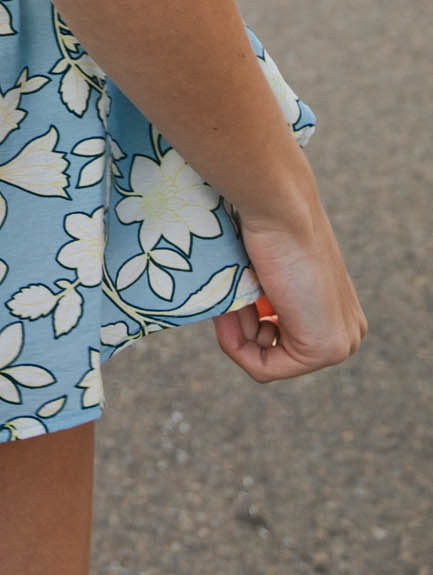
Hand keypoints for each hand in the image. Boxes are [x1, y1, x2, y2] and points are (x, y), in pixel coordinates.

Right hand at [216, 202, 366, 382]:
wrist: (281, 207)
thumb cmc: (268, 225)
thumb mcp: (268, 269)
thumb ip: (265, 296)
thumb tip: (237, 310)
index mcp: (338, 314)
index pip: (278, 338)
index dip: (244, 318)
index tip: (230, 288)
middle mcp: (346, 332)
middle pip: (273, 352)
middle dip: (240, 326)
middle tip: (228, 291)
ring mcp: (340, 344)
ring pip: (265, 361)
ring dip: (235, 330)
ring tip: (232, 292)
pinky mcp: (324, 349)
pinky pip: (263, 368)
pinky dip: (235, 345)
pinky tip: (230, 311)